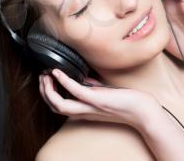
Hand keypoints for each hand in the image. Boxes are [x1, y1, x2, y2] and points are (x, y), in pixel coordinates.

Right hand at [38, 68, 159, 130]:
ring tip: (46, 76)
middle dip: (43, 91)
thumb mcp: (102, 94)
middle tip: (41, 77)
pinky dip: (63, 81)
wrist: (142, 110)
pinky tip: (58, 72)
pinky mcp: (96, 99)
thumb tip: (81, 76)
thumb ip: (89, 87)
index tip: (45, 80)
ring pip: (59, 104)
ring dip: (48, 89)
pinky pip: (75, 91)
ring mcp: (89, 105)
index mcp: (83, 109)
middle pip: (54, 106)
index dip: (47, 94)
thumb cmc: (124, 102)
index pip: (58, 106)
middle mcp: (83, 110)